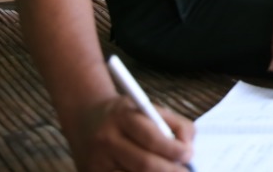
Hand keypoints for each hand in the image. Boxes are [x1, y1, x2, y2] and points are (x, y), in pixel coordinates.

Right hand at [68, 94, 194, 171]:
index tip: (189, 154)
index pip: (151, 137)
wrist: (84, 118)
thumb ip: (174, 123)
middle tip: (185, 171)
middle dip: (170, 170)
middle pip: (143, 164)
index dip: (173, 150)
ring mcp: (97, 162)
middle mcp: (106, 140)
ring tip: (169, 171)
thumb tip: (188, 147)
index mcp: (122, 117)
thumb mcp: (148, 107)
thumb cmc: (125, 115)